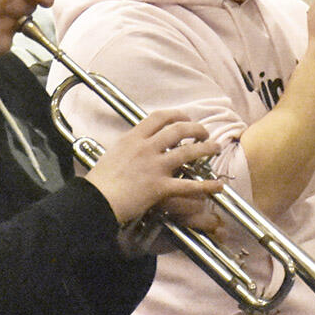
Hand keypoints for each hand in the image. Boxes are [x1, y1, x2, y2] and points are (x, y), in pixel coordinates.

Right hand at [86, 109, 223, 224]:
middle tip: (203, 133)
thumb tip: (137, 143)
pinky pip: (188, 185)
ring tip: (215, 148)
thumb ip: (129, 146)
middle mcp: (147, 148)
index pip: (159, 117)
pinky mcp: (160, 187)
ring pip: (188, 152)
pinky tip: (217, 185)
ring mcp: (155, 166)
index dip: (176, 114)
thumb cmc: (100, 180)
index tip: (185, 118)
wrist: (97, 200)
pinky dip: (205, 185)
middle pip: (178, 129)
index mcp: (133, 138)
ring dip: (205, 148)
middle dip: (195, 128)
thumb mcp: (113, 153)